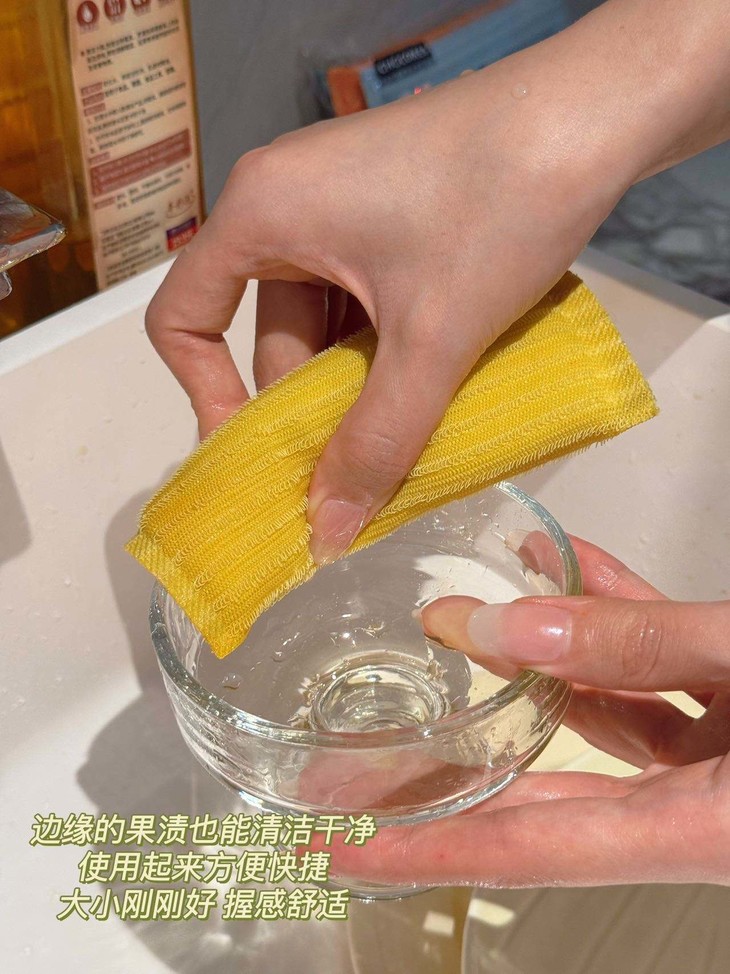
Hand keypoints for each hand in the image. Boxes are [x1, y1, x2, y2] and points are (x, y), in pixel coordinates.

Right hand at [145, 0, 729, 563]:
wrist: (598, 113)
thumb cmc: (497, 212)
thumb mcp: (430, 341)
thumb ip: (376, 442)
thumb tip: (326, 535)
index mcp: (262, 213)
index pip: (183, 315)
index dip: (204, 393)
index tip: (256, 453)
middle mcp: (287, 202)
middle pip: (269, 329)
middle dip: (311, 404)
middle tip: (354, 470)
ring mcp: (343, 203)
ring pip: (328, 321)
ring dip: (361, 383)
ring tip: (406, 439)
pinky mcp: (391, 208)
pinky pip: (366, 298)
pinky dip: (390, 347)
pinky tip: (432, 388)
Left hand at [320, 537, 729, 886]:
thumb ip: (641, 643)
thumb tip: (515, 626)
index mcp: (694, 828)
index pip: (522, 852)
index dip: (420, 847)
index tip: (333, 843)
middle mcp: (690, 809)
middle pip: (542, 792)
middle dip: (454, 761)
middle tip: (369, 747)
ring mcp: (712, 761)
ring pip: (597, 717)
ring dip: (537, 656)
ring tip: (467, 616)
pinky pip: (651, 674)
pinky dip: (613, 623)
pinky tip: (568, 575)